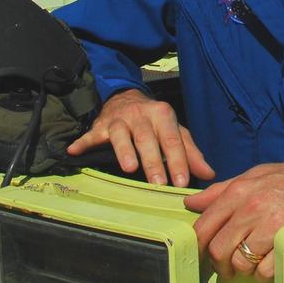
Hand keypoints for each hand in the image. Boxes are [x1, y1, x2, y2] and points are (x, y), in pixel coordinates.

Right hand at [67, 88, 214, 187]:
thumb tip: (209, 174)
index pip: (173, 139)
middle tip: (159, 184)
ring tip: (128, 169)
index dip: (179, 161)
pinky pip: (90, 134)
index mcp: (163, 114)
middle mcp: (141, 115)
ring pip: (121, 134)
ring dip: (124, 150)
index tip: (183, 182)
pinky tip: (74, 151)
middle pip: (148, 139)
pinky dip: (82, 142)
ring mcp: (119, 119)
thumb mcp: (175, 131)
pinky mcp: (100, 125)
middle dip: (153, 162)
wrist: (126, 98)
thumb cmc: (155, 122)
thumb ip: (191, 152)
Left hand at [183, 156, 283, 280]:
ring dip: (243, 270)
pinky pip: (265, 271)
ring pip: (241, 264)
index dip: (198, 246)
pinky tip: (268, 263)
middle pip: (219, 250)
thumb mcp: (252, 175)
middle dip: (219, 264)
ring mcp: (270, 227)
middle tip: (226, 266)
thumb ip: (220, 191)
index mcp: (238, 192)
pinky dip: (263, 273)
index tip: (202, 253)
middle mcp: (251, 209)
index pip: (204, 227)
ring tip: (250, 263)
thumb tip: (191, 204)